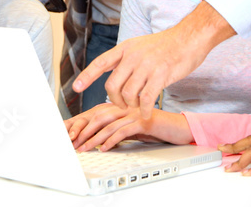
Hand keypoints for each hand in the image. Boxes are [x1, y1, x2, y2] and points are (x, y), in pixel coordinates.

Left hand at [65, 103, 191, 151]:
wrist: (179, 125)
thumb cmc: (156, 124)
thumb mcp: (133, 123)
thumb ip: (118, 125)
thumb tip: (100, 136)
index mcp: (122, 102)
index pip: (97, 110)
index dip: (83, 121)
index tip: (71, 134)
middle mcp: (127, 102)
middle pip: (99, 114)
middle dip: (84, 129)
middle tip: (74, 143)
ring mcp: (136, 110)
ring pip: (109, 122)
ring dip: (94, 137)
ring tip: (85, 148)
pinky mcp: (145, 120)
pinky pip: (124, 130)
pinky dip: (112, 140)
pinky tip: (106, 148)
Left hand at [73, 2, 233, 118]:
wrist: (190, 38)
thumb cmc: (167, 45)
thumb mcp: (141, 45)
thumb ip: (127, 58)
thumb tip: (112, 71)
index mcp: (126, 48)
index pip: (101, 62)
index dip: (87, 76)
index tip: (76, 88)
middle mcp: (133, 56)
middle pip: (112, 84)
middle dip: (115, 99)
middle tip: (121, 105)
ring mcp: (147, 65)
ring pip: (128, 93)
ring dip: (129, 105)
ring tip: (135, 107)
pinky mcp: (161, 75)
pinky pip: (146, 98)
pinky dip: (143, 109)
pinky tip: (145, 113)